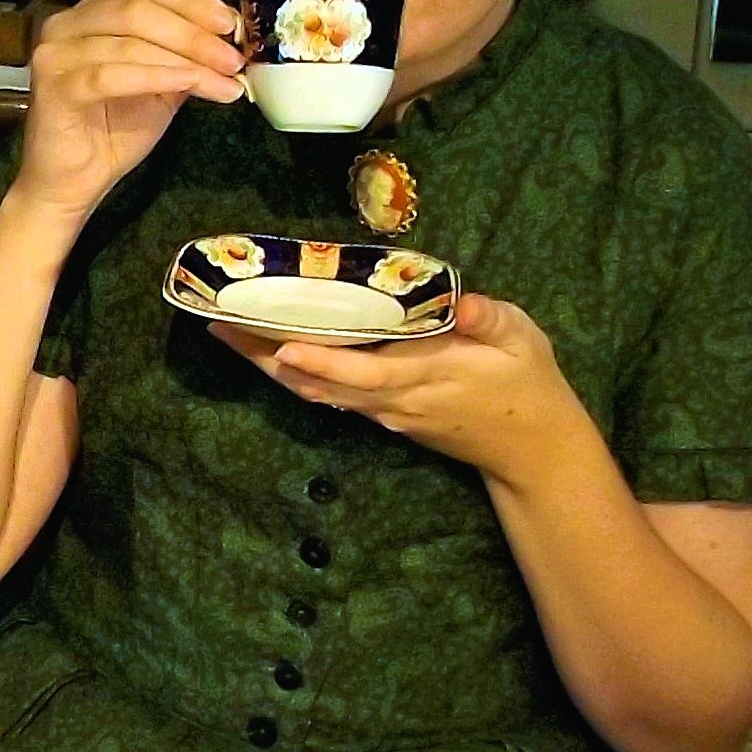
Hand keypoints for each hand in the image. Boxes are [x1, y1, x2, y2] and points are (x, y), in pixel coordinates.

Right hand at [11, 0, 245, 222]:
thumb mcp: (161, 86)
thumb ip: (185, 57)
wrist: (71, 184)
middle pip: (137, 6)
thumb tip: (231, 38)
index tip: (230, 23)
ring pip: (129, 39)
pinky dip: (159, 76)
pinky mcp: (55, 86)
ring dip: (186, 57)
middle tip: (232, 57)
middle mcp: (67, 23)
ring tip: (224, 78)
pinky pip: (113, 74)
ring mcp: (56, 52)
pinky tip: (191, 85)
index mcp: (91, 13)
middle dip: (193, 31)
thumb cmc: (112, 133)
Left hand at [209, 293, 600, 486]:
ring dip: (269, 365)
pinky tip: (269, 351)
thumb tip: (467, 302)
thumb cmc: (528, 384)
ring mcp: (382, 412)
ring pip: (314, 391)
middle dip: (266, 356)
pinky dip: (294, 373)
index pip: (363, 372)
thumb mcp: (523, 341)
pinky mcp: (380, 414)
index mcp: (422, 377)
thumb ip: (490, 320)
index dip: (323, 361)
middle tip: (219, 324)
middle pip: (317, 383)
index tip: (284, 346)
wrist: (532, 449)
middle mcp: (390, 400)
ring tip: (227, 331)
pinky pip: (327, 395)